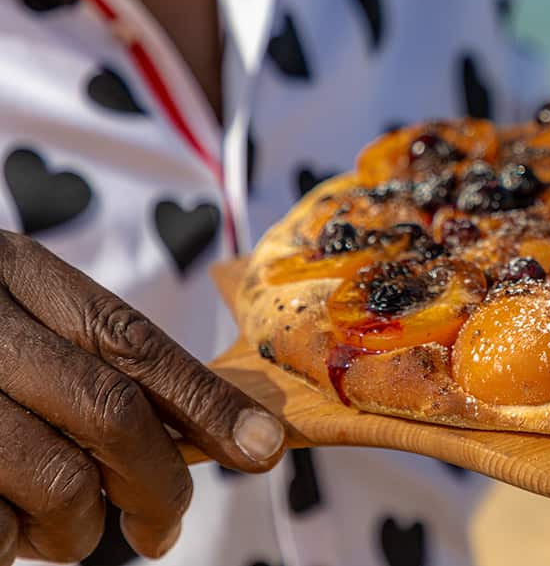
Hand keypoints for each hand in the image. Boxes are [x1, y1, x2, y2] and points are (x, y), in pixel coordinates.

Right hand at [0, 232, 285, 563]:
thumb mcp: (7, 307)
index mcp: (12, 270)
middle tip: (167, 526)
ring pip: (52, 480)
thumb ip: (85, 354)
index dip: (207, 402)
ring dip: (75, 528)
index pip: (135, 340)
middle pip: (108, 411)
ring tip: (66, 535)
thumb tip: (208, 426)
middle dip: (158, 480)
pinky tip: (6, 534)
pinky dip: (8, 544)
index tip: (264, 450)